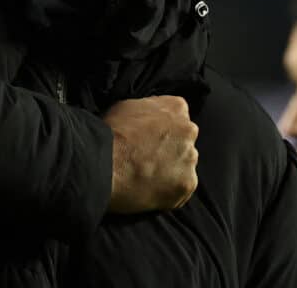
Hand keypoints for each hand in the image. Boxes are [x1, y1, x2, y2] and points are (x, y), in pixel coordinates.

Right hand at [103, 95, 198, 213]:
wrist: (105, 164)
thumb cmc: (111, 134)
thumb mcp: (128, 105)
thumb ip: (149, 110)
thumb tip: (150, 120)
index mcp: (177, 107)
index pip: (177, 117)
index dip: (161, 130)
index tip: (149, 139)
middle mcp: (189, 130)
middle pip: (183, 142)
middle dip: (170, 150)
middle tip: (147, 159)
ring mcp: (190, 158)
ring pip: (184, 166)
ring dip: (170, 171)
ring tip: (145, 176)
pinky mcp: (187, 183)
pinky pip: (181, 189)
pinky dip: (168, 192)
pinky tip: (148, 189)